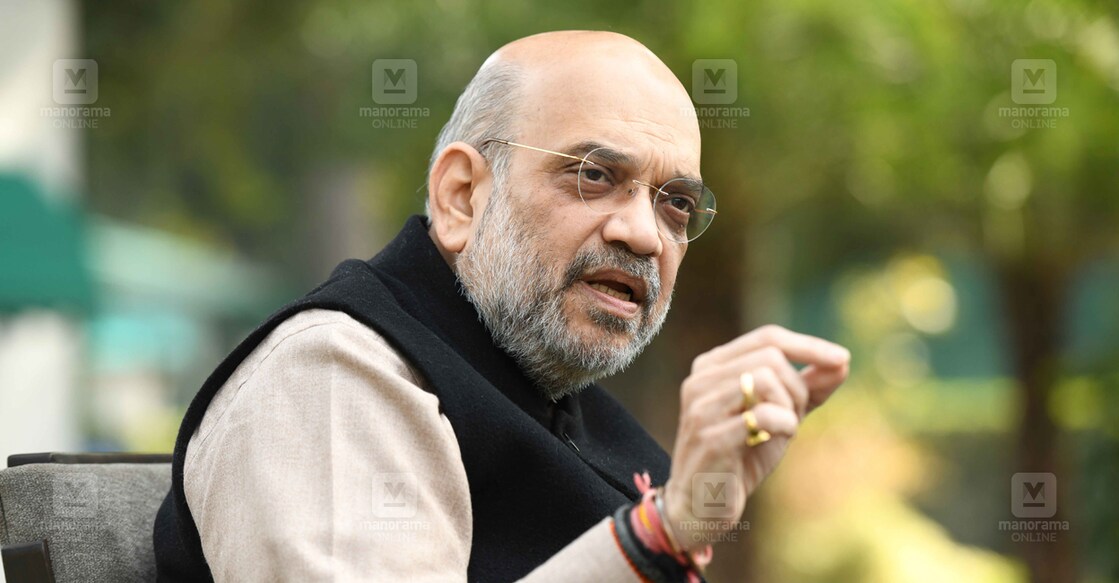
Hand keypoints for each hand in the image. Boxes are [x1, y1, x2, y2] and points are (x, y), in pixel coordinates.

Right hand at [662, 325, 849, 550]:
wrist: (703, 505)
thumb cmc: (741, 457)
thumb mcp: (778, 416)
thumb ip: (806, 388)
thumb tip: (842, 361)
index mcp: (712, 366)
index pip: (767, 337)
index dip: (809, 346)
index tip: (843, 359)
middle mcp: (700, 379)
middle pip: (770, 356)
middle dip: (798, 386)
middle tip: (797, 416)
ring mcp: (702, 406)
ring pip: (765, 378)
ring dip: (789, 406)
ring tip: (783, 429)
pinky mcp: (710, 436)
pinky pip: (763, 414)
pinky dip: (784, 424)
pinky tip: (779, 439)